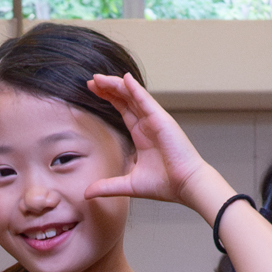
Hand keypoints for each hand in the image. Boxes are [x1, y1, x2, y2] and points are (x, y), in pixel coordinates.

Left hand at [84, 73, 212, 203]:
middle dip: (108, 89)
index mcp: (141, 135)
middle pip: (125, 99)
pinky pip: (146, 101)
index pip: (123, 110)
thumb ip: (107, 186)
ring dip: (116, 85)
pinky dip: (135, 89)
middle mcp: (148, 124)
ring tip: (100, 78)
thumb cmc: (164, 184)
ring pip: (133, 97)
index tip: (93, 91)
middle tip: (92, 81)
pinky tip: (124, 79)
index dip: (109, 98)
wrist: (184, 186)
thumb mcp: (128, 185)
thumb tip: (86, 194)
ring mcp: (155, 120)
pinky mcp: (162, 120)